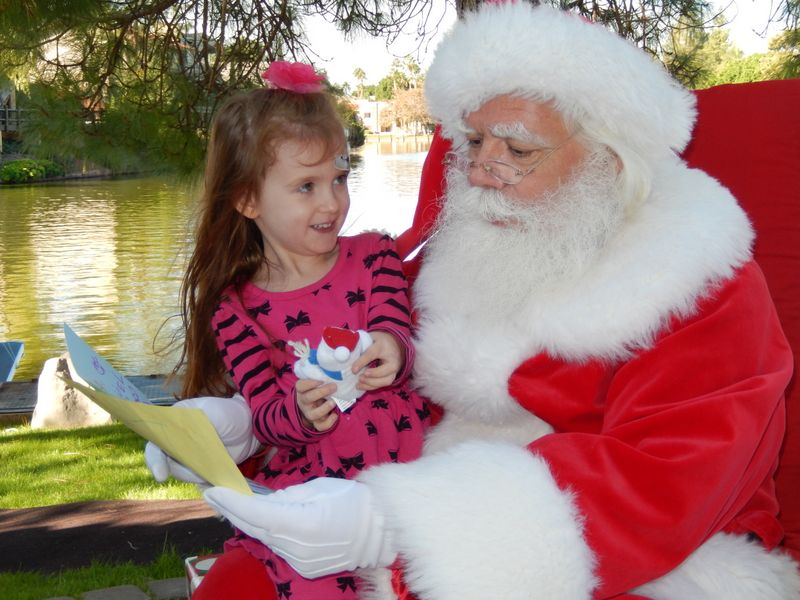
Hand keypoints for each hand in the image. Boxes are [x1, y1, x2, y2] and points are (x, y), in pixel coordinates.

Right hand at [144, 395, 260, 483]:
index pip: (156, 441)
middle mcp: (177, 440)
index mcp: (174, 422)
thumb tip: (180, 442)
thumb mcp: (214, 413)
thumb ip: (195, 425)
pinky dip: (205, 480)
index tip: (161, 475)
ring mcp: (189, 455)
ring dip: (196, 474)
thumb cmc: (231, 414)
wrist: (252, 427)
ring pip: (182, 473)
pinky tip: (217, 473)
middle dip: (181, 470)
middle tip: (201, 472)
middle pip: (166, 462)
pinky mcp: (202, 467)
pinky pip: (196, 479)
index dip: (154, 459)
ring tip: (216, 463)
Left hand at [203, 478, 395, 577]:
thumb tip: (267, 502)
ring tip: (234, 504)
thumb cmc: (355, 500)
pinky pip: (280, 548)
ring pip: (266, 539)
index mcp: (303, 523)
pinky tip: (263, 520)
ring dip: (250, 522)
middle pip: (256, 528)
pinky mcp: (306, 568)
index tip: (212, 491)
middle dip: (233, 511)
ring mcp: (301, 562)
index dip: (232, 502)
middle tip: (213, 495)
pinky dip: (270, 533)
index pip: (257, 513)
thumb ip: (288, 496)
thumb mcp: (320, 488)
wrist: (383, 531)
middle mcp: (298, 547)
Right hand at [296, 379, 337, 430]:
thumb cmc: (316, 390)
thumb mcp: (315, 383)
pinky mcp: (316, 422)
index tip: (321, 380)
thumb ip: (321, 377)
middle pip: (308, 398)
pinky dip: (329, 422)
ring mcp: (309, 413)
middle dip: (322, 392)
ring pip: (313, 414)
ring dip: (324, 408)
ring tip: (334, 402)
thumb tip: (337, 371)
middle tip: (334, 386)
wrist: (312, 406)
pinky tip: (335, 415)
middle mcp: (304, 402)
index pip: (300, 386)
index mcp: (302, 391)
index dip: (310, 383)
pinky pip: (320, 426)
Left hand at [352, 331, 402, 390]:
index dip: (362, 362)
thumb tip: (343, 352)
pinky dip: (372, 387)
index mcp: (383, 346)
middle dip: (372, 375)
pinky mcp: (392, 376)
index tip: (353, 370)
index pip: (372, 354)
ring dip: (372, 384)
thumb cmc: (377, 341)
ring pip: (386, 380)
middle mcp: (392, 358)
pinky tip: (361, 386)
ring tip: (359, 383)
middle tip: (360, 377)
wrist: (394, 345)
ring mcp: (394, 369)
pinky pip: (383, 384)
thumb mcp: (370, 338)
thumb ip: (360, 344)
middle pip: (385, 369)